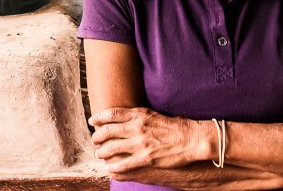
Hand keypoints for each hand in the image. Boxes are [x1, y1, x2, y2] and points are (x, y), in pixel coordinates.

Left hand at [89, 107, 203, 172]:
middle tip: (94, 140)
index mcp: (139, 115)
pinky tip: (110, 167)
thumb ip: (137, 115)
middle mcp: (136, 128)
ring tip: (100, 154)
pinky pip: (123, 164)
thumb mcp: (153, 114)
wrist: (190, 138)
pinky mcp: (145, 158)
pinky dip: (113, 166)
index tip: (92, 121)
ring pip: (111, 148)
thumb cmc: (174, 126)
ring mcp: (140, 143)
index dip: (98, 117)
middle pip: (107, 131)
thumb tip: (123, 116)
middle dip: (97, 137)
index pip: (111, 114)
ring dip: (102, 152)